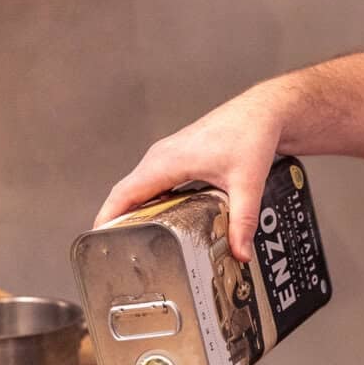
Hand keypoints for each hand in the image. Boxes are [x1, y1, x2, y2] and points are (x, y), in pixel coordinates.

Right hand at [94, 82, 283, 261]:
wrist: (263, 112)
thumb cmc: (251, 133)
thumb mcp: (247, 183)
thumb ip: (243, 221)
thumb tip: (240, 252)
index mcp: (167, 161)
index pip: (124, 194)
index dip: (108, 218)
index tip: (100, 241)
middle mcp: (161, 157)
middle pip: (126, 193)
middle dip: (118, 221)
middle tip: (117, 252)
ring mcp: (168, 156)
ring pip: (140, 187)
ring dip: (133, 212)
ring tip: (134, 242)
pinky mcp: (179, 158)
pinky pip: (153, 182)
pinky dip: (150, 202)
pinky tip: (160, 220)